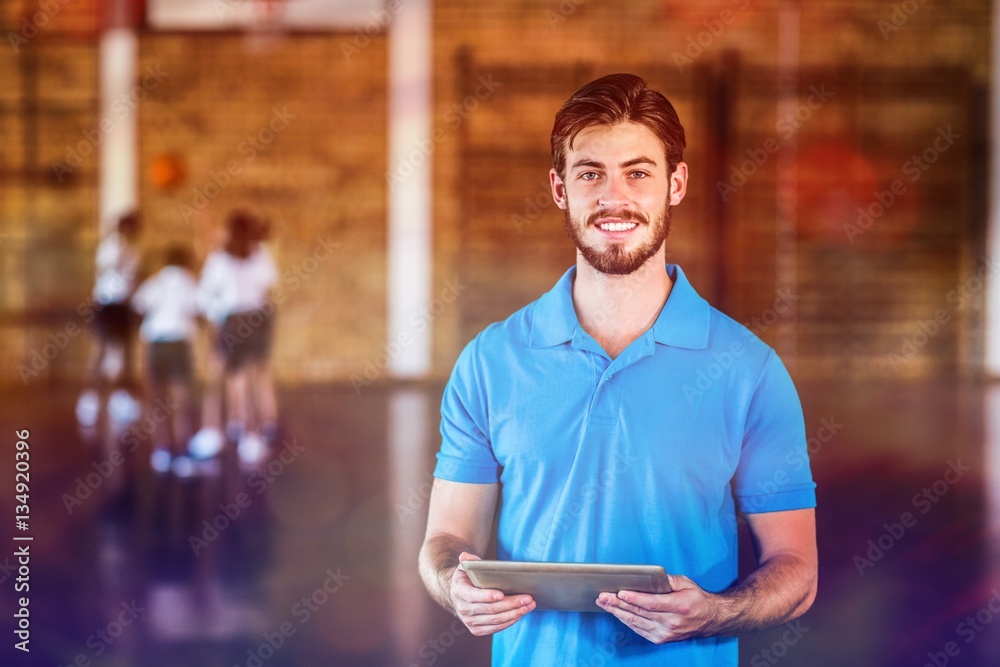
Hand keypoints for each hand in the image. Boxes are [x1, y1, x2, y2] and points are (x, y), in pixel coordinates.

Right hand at [450, 552, 535, 635]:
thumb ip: (468, 561)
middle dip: (511, 604)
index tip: (502, 594)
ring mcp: (470, 622)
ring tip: (529, 605)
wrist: (459, 595)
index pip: (473, 596)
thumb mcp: (465, 566)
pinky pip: (496, 628)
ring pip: (496, 620)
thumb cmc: (467, 577)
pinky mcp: (477, 630)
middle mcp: (463, 609)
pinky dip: (510, 621)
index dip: (487, 596)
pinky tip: (521, 613)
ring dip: (515, 613)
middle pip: (490, 609)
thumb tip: (465, 556)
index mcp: (459, 592)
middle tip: (527, 598)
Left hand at [596, 574, 718, 643]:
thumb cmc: (696, 599)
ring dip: (617, 612)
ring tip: (604, 603)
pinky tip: (616, 613)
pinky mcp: (661, 639)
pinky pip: (639, 630)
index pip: (652, 603)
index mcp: (679, 607)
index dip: (635, 599)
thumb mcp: (686, 584)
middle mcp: (671, 622)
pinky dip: (626, 621)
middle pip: (640, 613)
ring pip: (636, 622)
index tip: (620, 593)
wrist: (708, 620)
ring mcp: (665, 633)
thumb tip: (651, 576)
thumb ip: (668, 580)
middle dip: (618, 604)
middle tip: (603, 596)